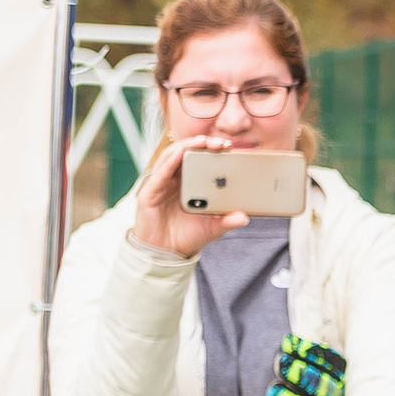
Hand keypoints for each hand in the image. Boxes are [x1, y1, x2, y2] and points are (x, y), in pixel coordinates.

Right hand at [132, 134, 250, 258]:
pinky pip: (160, 173)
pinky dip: (170, 161)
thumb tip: (244, 217)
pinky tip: (181, 154)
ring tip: (203, 142)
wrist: (165, 253)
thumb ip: (227, 221)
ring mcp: (161, 184)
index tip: (230, 148)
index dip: (213, 151)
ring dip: (187, 146)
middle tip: (221, 143)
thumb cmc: (187, 236)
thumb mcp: (212, 228)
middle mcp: (174, 180)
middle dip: (203, 144)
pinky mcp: (149, 192)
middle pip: (187, 153)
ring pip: (172, 157)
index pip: (200, 160)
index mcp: (189, 184)